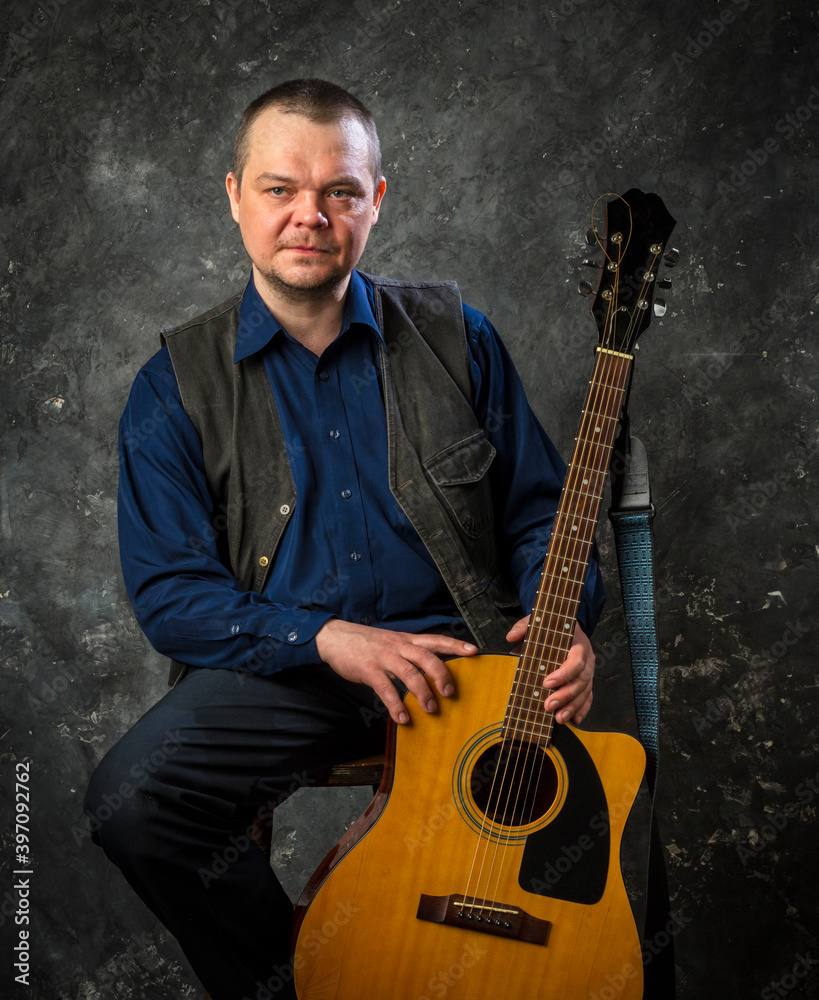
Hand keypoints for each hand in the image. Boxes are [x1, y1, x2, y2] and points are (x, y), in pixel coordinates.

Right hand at [315, 619, 477, 725]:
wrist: (334, 637)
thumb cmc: (365, 643)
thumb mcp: (390, 641)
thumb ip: (408, 652)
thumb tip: (427, 669)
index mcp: (406, 639)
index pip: (435, 640)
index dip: (455, 644)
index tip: (474, 651)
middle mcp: (398, 646)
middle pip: (427, 657)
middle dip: (442, 675)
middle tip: (450, 693)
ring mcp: (383, 657)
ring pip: (409, 673)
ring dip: (422, 693)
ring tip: (431, 710)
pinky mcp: (368, 669)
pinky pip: (386, 688)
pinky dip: (395, 704)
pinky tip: (402, 718)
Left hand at [505, 617, 594, 724]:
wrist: (568, 628)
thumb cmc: (553, 628)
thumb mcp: (538, 622)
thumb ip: (524, 627)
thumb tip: (511, 637)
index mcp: (578, 644)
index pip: (576, 660)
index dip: (564, 674)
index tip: (547, 683)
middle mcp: (587, 659)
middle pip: (581, 681)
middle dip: (565, 696)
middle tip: (548, 706)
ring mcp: (588, 672)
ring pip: (585, 692)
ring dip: (572, 706)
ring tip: (558, 718)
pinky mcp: (587, 682)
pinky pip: (588, 697)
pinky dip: (582, 709)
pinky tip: (574, 720)